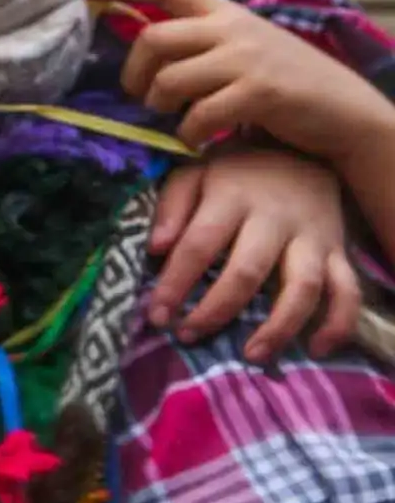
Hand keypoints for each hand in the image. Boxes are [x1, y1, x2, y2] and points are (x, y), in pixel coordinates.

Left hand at [91, 0, 394, 163]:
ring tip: (171, 119)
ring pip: (170, 79)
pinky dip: (188, 133)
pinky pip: (199, 114)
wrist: (343, 109)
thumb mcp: (244, 45)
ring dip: (159, 105)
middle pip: (153, 38)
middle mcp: (232, 27)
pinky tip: (195, 140)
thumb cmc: (284, 82)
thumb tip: (144, 42)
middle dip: (134, 72)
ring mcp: (246, 58)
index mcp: (225, 11)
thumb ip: (202, 39)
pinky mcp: (259, 92)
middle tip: (139, 96)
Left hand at [147, 149, 358, 362]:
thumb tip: (155, 248)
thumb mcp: (197, 171)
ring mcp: (313, 237)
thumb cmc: (238, 168)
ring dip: (278, 326)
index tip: (156, 315)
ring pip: (303, 287)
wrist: (303, 147)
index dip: (176, 283)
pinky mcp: (340, 251)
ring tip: (251, 354)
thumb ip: (172, 205)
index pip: (199, 244)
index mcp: (232, 197)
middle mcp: (275, 219)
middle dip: (216, 309)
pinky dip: (337, 324)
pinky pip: (348, 292)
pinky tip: (315, 349)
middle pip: (248, 270)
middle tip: (188, 335)